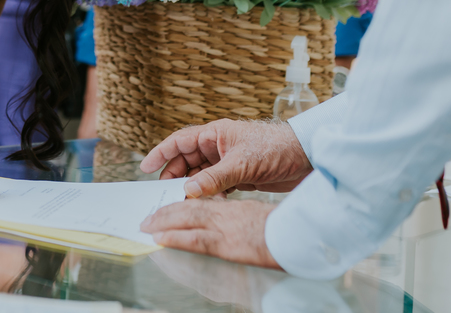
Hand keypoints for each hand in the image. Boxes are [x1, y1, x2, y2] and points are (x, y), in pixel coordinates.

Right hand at [139, 118, 310, 198]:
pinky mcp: (239, 176)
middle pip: (186, 160)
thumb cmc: (275, 148)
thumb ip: (214, 178)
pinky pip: (215, 186)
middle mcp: (218, 146)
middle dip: (175, 176)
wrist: (306, 157)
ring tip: (183, 203)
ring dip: (192, 188)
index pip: (179, 141)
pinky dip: (209, 195)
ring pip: (200, 176)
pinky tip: (206, 205)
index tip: (144, 167)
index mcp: (215, 134)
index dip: (160, 153)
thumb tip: (187, 191)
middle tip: (164, 194)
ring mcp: (228, 162)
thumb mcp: (242, 163)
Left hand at [141, 197, 278, 268]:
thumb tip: (229, 225)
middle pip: (190, 209)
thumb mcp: (261, 221)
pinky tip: (161, 239)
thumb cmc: (288, 232)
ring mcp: (227, 229)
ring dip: (165, 223)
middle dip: (167, 214)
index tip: (168, 211)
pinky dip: (176, 238)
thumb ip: (241, 221)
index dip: (183, 207)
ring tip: (148, 226)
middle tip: (149, 219)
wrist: (302, 238)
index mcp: (237, 211)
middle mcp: (228, 216)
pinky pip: (196, 239)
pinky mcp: (228, 245)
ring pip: (188, 220)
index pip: (203, 205)